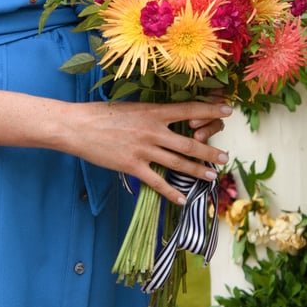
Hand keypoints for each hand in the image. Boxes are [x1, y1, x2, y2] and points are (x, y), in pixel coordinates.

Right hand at [73, 98, 231, 204]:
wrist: (78, 126)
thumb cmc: (101, 114)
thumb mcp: (131, 107)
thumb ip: (151, 114)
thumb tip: (166, 118)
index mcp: (153, 111)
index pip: (189, 109)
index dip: (211, 111)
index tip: (229, 111)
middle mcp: (153, 130)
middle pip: (189, 142)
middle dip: (210, 151)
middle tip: (225, 157)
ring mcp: (143, 150)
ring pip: (178, 163)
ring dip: (197, 171)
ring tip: (212, 176)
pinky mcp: (132, 166)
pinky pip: (157, 182)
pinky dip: (171, 192)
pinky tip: (182, 199)